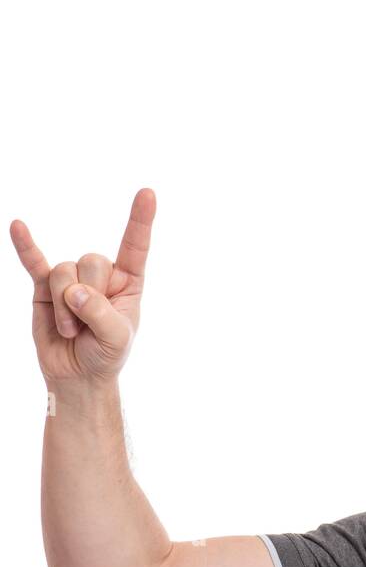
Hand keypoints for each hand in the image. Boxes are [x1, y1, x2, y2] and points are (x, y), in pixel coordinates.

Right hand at [11, 188, 156, 384]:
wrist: (76, 374)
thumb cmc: (106, 354)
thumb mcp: (116, 338)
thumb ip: (100, 313)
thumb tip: (73, 290)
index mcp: (129, 282)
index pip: (135, 246)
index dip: (140, 220)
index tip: (148, 193)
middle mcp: (101, 274)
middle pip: (91, 261)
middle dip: (87, 297)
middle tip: (87, 326)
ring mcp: (71, 278)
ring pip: (64, 271)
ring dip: (65, 308)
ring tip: (72, 329)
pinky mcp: (44, 286)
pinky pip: (33, 262)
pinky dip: (25, 246)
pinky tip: (17, 226)